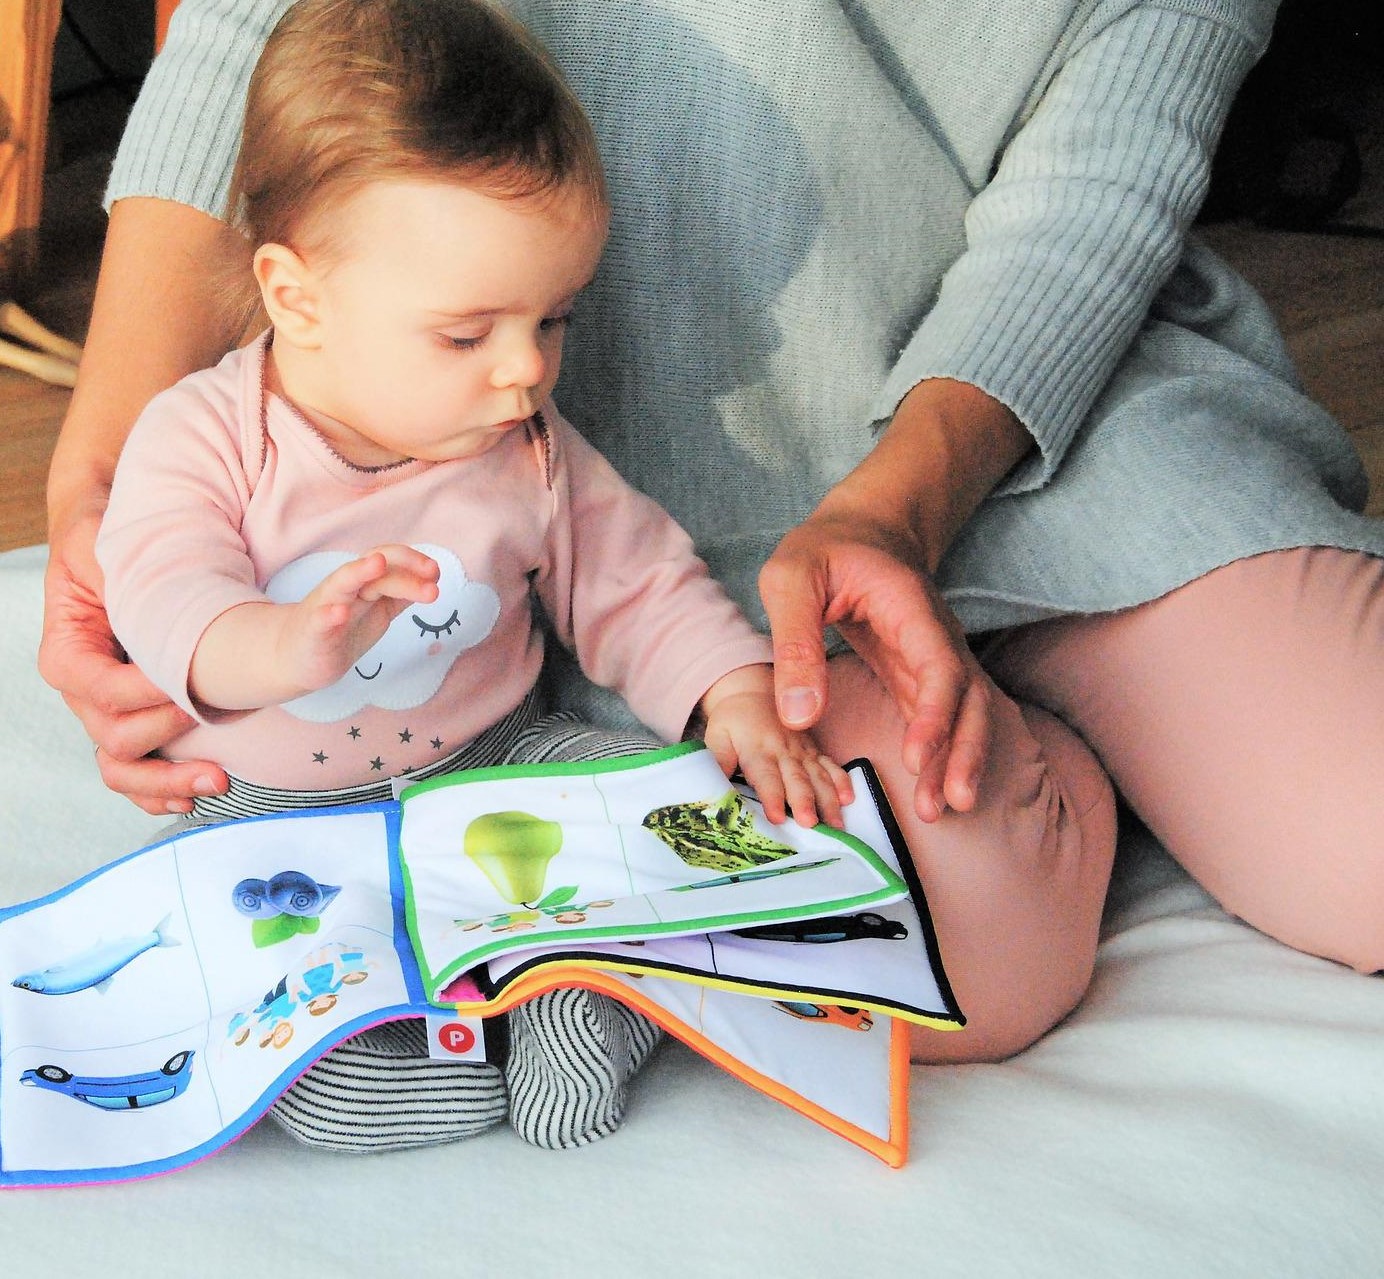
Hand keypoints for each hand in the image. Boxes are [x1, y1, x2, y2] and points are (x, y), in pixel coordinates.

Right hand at [39, 502, 227, 813]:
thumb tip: (139, 593)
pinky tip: (196, 796)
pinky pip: (139, 770)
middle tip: (216, 731)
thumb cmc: (106, 545)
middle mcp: (85, 692)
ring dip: (167, 781)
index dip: (145, 693)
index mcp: (68, 654)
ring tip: (217, 781)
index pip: (101, 689)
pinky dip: (162, 791)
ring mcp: (110, 713)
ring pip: (123, 766)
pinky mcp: (137, 721)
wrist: (115, 550)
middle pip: (114, 738)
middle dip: (167, 742)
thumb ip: (112, 574)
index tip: (188, 683)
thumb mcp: (99, 546)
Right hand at [287, 545, 442, 690]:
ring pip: (341, 583)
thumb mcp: (378, 610)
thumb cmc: (343, 630)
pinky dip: (329, 614)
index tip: (436, 572)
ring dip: (359, 571)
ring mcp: (326, 607)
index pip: (390, 561)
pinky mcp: (313, 631)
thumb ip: (401, 595)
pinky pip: (319, 620)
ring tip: (377, 564)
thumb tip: (432, 581)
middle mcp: (346, 588)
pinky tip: (341, 612)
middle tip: (431, 574)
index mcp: (364, 583)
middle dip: (403, 569)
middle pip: (374, 569)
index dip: (413, 562)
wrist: (299, 657)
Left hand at [699, 665, 853, 827]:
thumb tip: (712, 788)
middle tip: (811, 825)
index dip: (772, 797)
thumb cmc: (732, 721)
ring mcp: (803, 751)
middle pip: (797, 779)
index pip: (765, 776)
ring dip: (828, 800)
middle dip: (805, 802)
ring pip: (819, 776)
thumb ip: (717, 760)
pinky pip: (831, 765)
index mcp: (757, 749)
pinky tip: (850, 799)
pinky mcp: (815, 750)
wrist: (754, 693)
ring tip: (836, 825)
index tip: (777, 818)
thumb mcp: (717, 735)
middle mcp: (784, 751)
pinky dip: (842, 781)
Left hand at [758, 508, 993, 824]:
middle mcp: (935, 636)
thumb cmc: (824, 549)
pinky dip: (942, 754)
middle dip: (964, 750)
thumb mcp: (792, 580)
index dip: (934, 714)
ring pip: (964, 712)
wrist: (863, 529)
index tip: (919, 757)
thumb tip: (798, 715)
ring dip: (959, 760)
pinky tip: (932, 791)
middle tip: (950, 802)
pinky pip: (941, 718)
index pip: (938, 665)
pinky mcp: (919, 675)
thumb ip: (795, 642)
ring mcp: (933, 657)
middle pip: (968, 696)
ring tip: (943, 809)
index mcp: (910, 607)